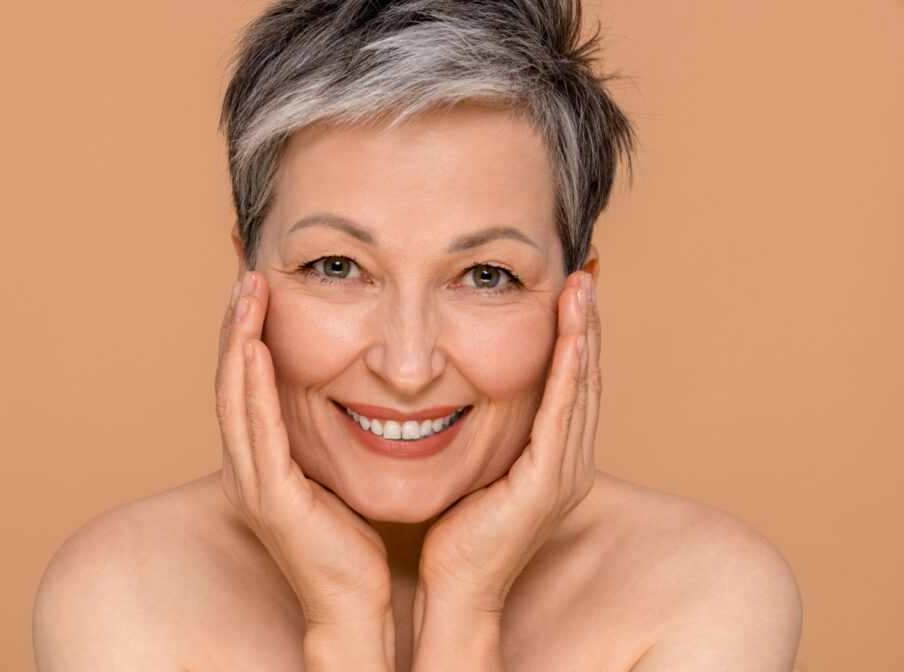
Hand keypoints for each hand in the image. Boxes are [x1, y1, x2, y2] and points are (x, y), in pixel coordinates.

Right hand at [215, 270, 392, 625]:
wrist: (352, 605)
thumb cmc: (350, 544)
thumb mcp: (332, 476)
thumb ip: (323, 441)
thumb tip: (346, 399)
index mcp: (259, 462)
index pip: (245, 386)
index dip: (245, 337)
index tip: (258, 292)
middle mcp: (246, 468)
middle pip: (231, 382)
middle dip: (236, 327)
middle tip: (246, 276)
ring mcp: (253, 483)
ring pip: (236, 397)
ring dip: (238, 341)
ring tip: (246, 293)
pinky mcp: (272, 498)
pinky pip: (259, 431)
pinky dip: (253, 387)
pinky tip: (255, 347)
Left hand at [416, 271, 598, 613]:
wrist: (457, 588)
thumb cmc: (458, 530)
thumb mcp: (479, 464)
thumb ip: (488, 429)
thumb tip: (464, 386)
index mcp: (556, 456)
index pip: (571, 381)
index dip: (575, 333)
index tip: (571, 286)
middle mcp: (570, 460)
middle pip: (585, 376)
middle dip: (586, 322)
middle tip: (586, 270)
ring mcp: (565, 472)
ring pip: (581, 388)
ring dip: (583, 335)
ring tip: (582, 286)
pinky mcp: (548, 482)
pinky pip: (562, 415)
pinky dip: (569, 372)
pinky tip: (571, 336)